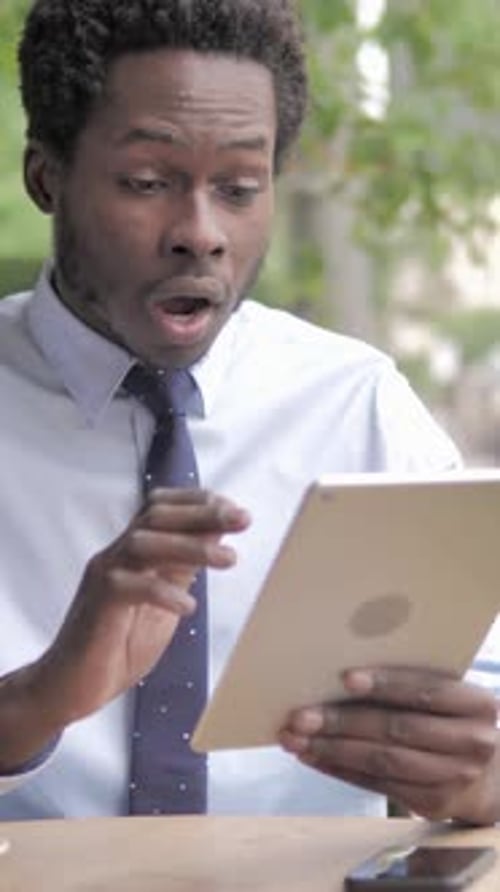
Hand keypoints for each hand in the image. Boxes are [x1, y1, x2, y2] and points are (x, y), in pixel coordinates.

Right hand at [35, 488, 249, 726]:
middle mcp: (116, 556)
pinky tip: (188, 606)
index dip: (198, 503)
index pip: (162, 509)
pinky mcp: (97, 605)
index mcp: (132, 553)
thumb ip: (182, 571)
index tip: (234, 509)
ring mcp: (103, 577)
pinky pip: (128, 587)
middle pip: (155, 517)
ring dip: (190, 547)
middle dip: (202, 514)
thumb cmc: (118, 645)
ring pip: (143, 544)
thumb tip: (216, 538)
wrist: (70, 686)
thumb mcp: (164, 603)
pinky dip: (162, 591)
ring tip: (229, 560)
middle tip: (242, 519)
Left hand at [279, 666, 498, 824]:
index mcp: (476, 704)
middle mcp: (472, 742)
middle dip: (343, 721)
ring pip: (382, 761)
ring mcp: (453, 777)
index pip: (426, 691)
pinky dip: (340, 770)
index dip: (385, 684)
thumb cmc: (453, 720)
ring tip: (295, 739)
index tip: (345, 678)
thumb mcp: (450, 697)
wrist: (489, 776)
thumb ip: (413, 685)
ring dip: (332, 750)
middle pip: (397, 729)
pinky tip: (313, 757)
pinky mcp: (432, 803)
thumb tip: (343, 673)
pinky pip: (377, 784)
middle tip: (300, 716)